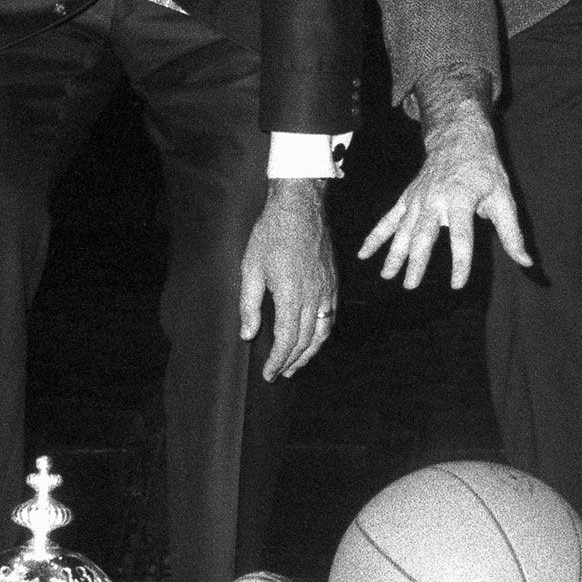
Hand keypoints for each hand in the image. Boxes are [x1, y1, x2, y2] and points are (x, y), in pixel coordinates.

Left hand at [239, 181, 336, 380]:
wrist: (300, 207)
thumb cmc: (272, 234)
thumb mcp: (251, 268)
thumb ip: (249, 305)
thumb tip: (248, 334)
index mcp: (291, 295)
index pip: (286, 339)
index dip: (278, 360)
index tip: (269, 373)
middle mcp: (313, 297)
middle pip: (305, 340)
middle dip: (292, 361)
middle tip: (280, 373)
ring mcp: (326, 290)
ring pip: (322, 332)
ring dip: (310, 352)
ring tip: (298, 364)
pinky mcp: (332, 282)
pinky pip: (330, 316)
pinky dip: (322, 333)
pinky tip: (314, 338)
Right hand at [356, 105, 532, 288]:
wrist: (458, 138)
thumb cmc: (485, 170)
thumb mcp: (504, 198)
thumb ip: (512, 233)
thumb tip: (525, 262)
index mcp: (461, 199)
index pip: (461, 236)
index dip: (459, 261)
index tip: (457, 284)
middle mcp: (435, 199)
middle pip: (424, 234)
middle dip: (416, 261)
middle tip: (410, 286)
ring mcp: (418, 199)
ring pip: (403, 229)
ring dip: (394, 253)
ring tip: (387, 276)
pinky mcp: (407, 198)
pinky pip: (389, 219)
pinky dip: (375, 236)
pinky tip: (363, 254)